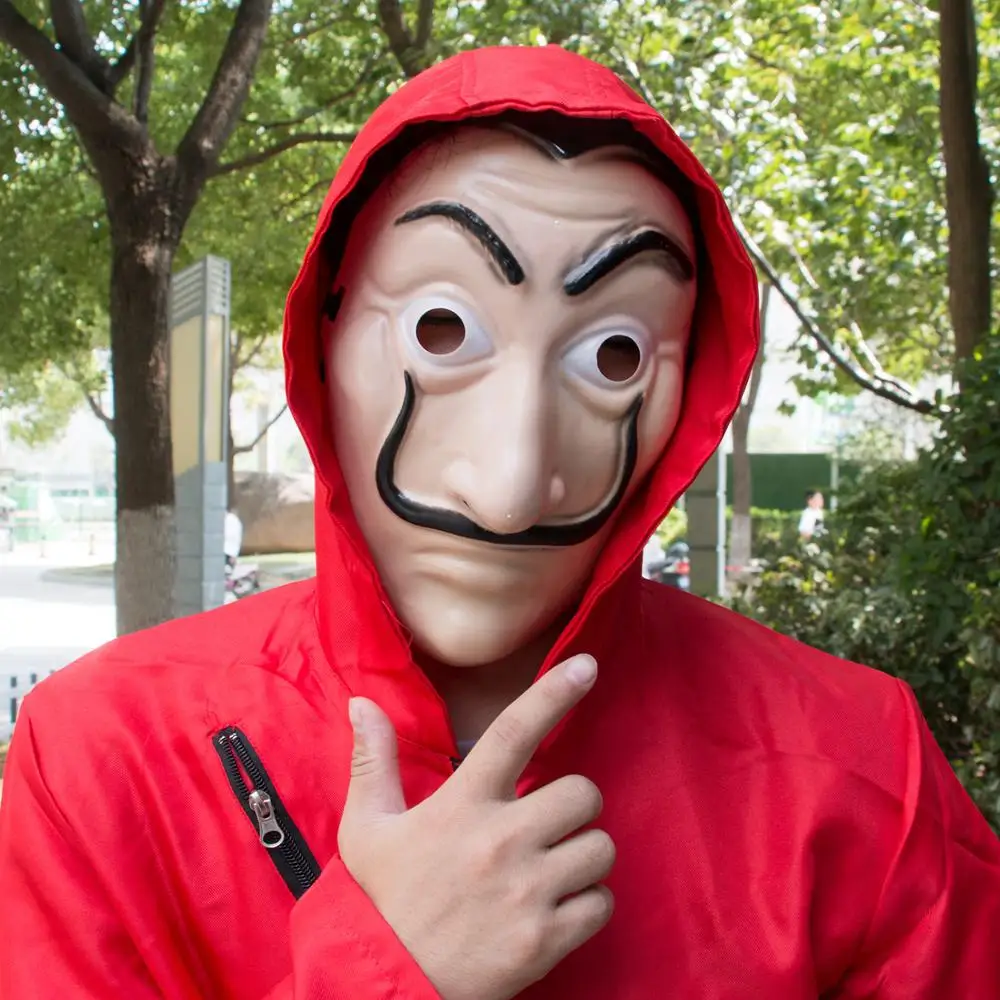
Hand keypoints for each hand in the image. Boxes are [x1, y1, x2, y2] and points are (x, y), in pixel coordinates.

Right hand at [338, 655, 614, 999]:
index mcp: (460, 805)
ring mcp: (526, 891)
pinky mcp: (545, 939)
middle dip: (574, 804)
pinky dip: (588, 905)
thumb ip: (373, 762)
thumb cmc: (380, 901)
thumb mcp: (366, 829)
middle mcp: (500, 840)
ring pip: (600, 847)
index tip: (588, 665)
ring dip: (584, 855)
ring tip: (550, 869)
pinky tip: (555, 910)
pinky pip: (601, 903)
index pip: (513, 731)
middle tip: (548, 823)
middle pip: (582, 792)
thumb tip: (361, 703)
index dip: (554, 693)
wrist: (384, 988)